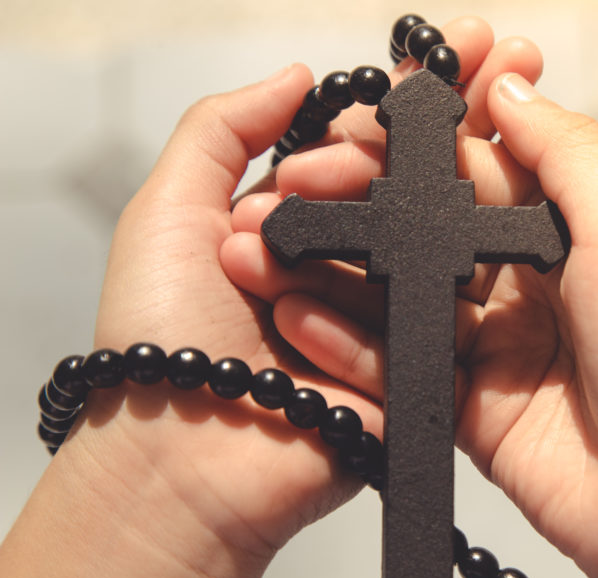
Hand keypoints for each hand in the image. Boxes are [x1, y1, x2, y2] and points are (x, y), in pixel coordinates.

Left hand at [0, 19, 544, 577]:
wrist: (178, 463)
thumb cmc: (159, 339)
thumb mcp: (167, 209)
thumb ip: (224, 128)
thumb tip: (299, 75)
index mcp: (298, 229)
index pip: (359, 162)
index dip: (357, 141)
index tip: (314, 156)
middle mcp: (344, 271)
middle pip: (400, 203)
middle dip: (355, 190)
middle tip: (292, 202)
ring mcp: (381, 324)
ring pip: (415, 262)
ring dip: (333, 266)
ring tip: (258, 286)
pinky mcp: (408, 378)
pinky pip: (419, 332)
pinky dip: (353, 332)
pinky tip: (291, 338)